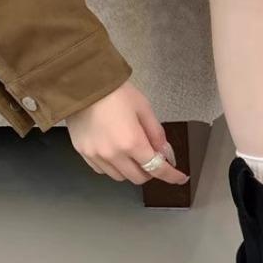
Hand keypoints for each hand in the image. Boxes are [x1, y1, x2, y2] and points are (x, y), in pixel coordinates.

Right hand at [66, 80, 189, 185]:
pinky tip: (115, 152)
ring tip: (132, 153)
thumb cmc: (115, 92)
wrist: (82, 83)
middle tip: (153, 158)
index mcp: (131, 142)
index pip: (156, 168)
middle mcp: (113, 154)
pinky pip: (102, 170)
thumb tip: (164, 152)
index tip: (180, 178)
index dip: (171, 176)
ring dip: (130, 170)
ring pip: (119, 177)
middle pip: (138, 178)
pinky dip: (113, 166)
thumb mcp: (144, 108)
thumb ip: (156, 134)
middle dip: (150, 171)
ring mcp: (96, 155)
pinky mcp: (83, 153)